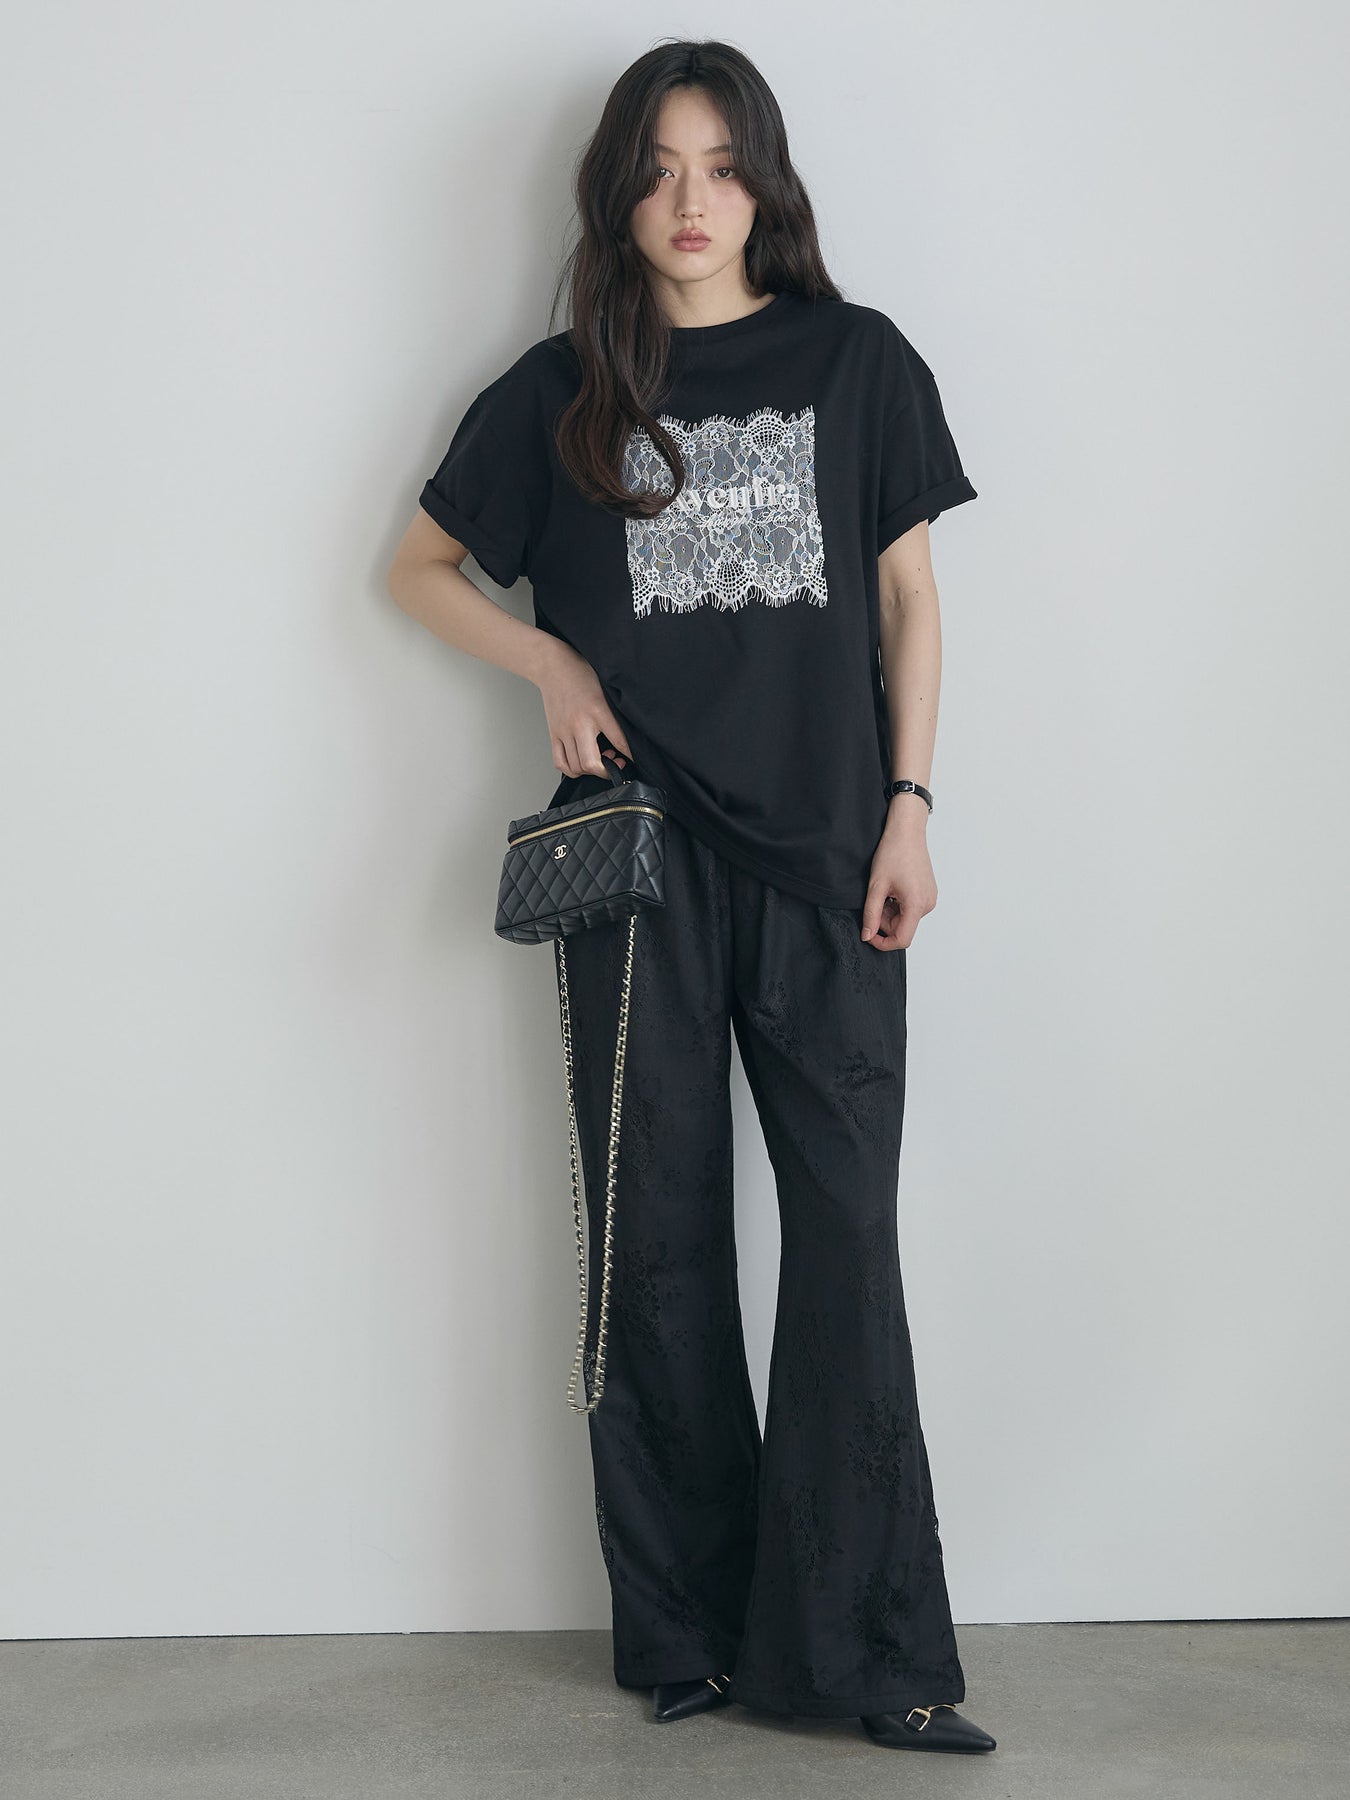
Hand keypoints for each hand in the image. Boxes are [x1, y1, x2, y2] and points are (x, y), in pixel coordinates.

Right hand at [536, 640, 632, 776]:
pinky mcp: (554, 734)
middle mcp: (579, 724)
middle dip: (607, 771)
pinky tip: (581, 762)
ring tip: (599, 760)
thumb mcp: (606, 690)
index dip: (630, 756)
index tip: (635, 761)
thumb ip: (617, 712)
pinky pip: (560, 762)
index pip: (619, 741)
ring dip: (590, 771)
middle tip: (616, 763)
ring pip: (576, 767)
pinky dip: (571, 769)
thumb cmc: (581, 674)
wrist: (552, 666)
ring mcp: (564, 731)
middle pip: (591, 763)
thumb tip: (630, 732)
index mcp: (598, 711)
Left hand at [861, 808, 936, 949]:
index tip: (868, 934)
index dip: (882, 942)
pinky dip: (898, 905)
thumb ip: (871, 914)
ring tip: (883, 890)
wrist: (907, 831)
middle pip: (902, 929)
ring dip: (890, 912)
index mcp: (916, 905)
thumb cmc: (893, 853)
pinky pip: (911, 909)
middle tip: (873, 900)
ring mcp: (930, 899)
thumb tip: (866, 936)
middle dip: (884, 922)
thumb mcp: (876, 886)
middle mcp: (928, 905)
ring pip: (906, 919)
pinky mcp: (928, 893)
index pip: (902, 940)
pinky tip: (892, 888)